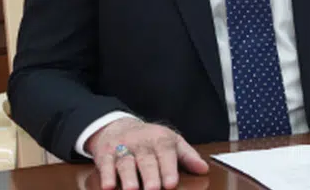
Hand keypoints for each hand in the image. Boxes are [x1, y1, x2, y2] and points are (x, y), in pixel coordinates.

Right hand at [85, 117, 209, 189]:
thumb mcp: (171, 141)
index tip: (171, 183)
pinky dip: (106, 175)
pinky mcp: (105, 154)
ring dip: (128, 177)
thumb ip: (187, 156)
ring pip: (125, 163)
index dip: (168, 169)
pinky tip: (108, 187)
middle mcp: (141, 143)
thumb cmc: (150, 139)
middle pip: (146, 160)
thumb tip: (204, 169)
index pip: (165, 153)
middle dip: (150, 175)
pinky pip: (105, 164)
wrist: (118, 125)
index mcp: (160, 139)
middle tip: (153, 189)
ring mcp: (122, 147)